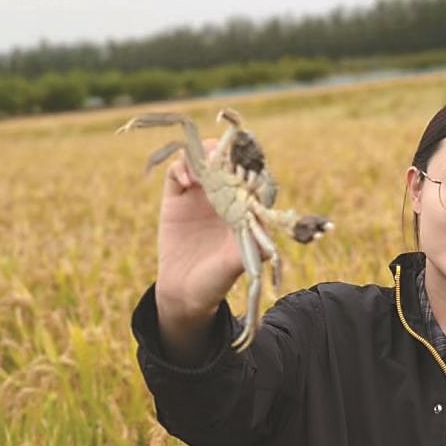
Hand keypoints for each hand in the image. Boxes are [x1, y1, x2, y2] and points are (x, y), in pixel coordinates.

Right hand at [155, 140, 245, 321]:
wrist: (184, 293)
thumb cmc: (216, 280)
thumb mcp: (235, 266)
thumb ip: (250, 252)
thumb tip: (269, 244)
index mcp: (245, 209)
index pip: (252, 177)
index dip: (251, 166)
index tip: (248, 163)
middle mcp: (224, 197)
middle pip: (227, 162)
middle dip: (227, 153)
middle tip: (223, 155)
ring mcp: (199, 195)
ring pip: (203, 161)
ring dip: (204, 154)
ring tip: (205, 163)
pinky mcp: (176, 198)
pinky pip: (177, 172)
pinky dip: (182, 167)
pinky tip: (188, 180)